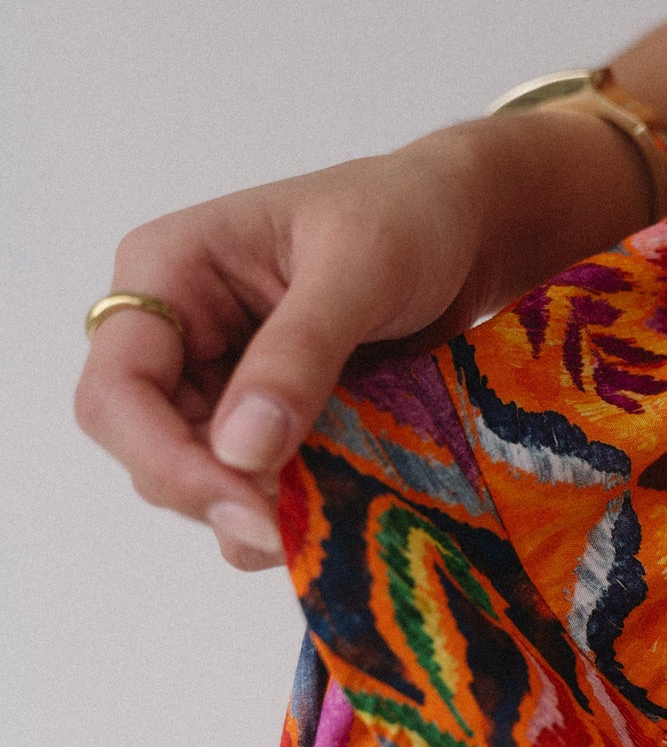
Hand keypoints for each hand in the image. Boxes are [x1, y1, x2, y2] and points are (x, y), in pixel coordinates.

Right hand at [74, 113, 649, 567]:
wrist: (468, 229)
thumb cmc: (410, 216)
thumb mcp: (360, 269)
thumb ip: (299, 353)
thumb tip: (238, 450)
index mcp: (169, 272)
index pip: (117, 389)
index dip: (166, 460)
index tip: (250, 507)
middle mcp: (178, 333)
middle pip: (146, 449)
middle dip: (214, 495)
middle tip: (298, 530)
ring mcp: (218, 381)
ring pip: (197, 479)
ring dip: (254, 511)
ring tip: (330, 513)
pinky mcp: (265, 419)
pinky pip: (251, 486)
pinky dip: (287, 510)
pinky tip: (338, 506)